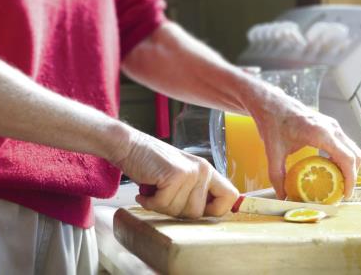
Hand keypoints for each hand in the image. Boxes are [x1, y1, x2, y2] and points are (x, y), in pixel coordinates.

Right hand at [114, 129, 238, 217]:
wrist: (129, 145)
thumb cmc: (152, 164)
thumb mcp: (181, 176)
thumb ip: (196, 192)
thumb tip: (206, 215)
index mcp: (208, 171)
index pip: (231, 197)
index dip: (215, 211)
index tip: (195, 211)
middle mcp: (204, 170)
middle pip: (197, 213)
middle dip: (176, 211)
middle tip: (163, 195)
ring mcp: (192, 172)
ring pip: (179, 211)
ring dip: (161, 205)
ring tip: (155, 189)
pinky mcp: (176, 175)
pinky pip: (164, 204)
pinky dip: (150, 202)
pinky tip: (146, 190)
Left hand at [249, 85, 360, 199]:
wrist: (270, 103)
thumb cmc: (273, 122)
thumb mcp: (273, 152)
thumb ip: (277, 176)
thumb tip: (283, 196)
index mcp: (321, 133)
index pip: (347, 159)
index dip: (350, 179)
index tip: (345, 194)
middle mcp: (331, 128)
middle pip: (354, 155)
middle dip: (351, 175)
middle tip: (341, 192)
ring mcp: (331, 125)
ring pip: (351, 148)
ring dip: (348, 166)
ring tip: (336, 182)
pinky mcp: (328, 125)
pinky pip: (343, 143)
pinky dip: (342, 157)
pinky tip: (329, 168)